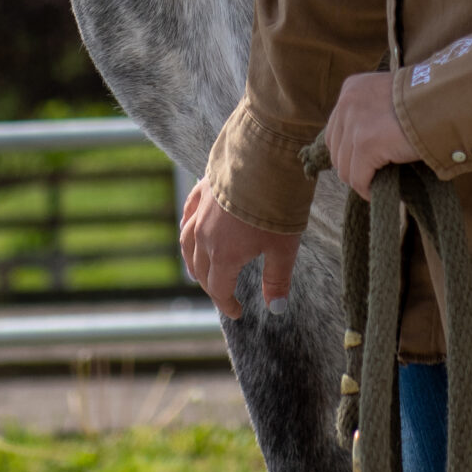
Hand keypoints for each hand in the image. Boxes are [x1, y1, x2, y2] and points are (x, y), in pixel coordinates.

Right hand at [180, 181, 300, 319]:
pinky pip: (188, 214)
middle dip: (211, 286)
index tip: (237, 313)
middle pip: (201, 270)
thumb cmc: (277, 205)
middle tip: (223, 293)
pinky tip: (191, 228)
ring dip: (192, 261)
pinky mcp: (203, 190)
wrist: (264, 158)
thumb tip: (276, 308)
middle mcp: (205, 236)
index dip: (227, 304)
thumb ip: (277, 279)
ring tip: (196, 270)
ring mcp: (200, 212)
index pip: (219, 289)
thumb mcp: (283, 247)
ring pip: (187, 243)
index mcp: (224, 255)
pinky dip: (188, 228)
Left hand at [328, 70, 421, 196]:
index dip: (348, 151)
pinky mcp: (366, 144)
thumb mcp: (389, 98)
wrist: (445, 102)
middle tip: (371, 176)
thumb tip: (362, 149)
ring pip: (345, 168)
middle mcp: (347, 102)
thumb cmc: (426, 101)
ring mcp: (355, 123)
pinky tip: (377, 191)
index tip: (364, 163)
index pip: (336, 130)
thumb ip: (371, 114)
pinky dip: (366, 189)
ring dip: (360, 179)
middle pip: (337, 150)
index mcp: (352, 88)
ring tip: (377, 183)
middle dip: (352, 166)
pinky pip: (358, 178)